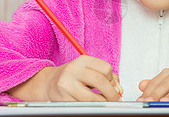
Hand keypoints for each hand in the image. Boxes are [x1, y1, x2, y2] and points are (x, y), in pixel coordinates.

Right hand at [8, 55, 122, 100]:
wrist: (48, 83)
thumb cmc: (73, 77)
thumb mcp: (88, 71)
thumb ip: (106, 77)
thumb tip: (119, 89)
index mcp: (82, 60)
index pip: (105, 68)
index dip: (113, 80)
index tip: (114, 87)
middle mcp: (74, 70)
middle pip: (100, 81)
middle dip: (111, 94)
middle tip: (115, 100)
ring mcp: (66, 84)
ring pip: (92, 97)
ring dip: (102, 103)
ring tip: (104, 103)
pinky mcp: (62, 98)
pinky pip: (82, 105)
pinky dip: (91, 107)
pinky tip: (91, 105)